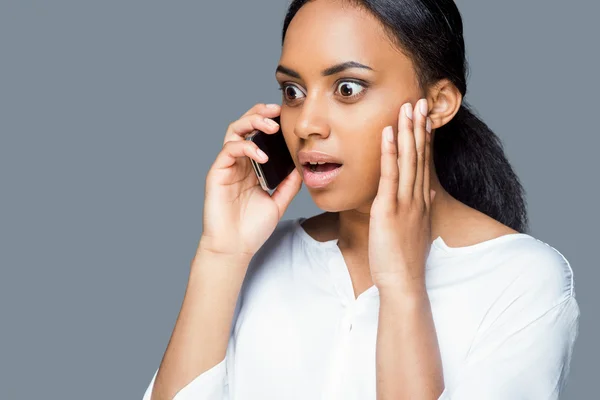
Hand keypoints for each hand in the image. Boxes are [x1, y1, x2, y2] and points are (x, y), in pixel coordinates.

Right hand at [197, 103, 302, 260]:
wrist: (235, 248)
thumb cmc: (252, 228)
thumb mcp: (278, 202)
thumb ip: (289, 184)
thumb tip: (303, 166)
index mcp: (251, 167)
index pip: (258, 135)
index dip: (269, 121)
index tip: (285, 115)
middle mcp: (238, 163)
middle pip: (244, 126)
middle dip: (259, 113)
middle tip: (276, 110)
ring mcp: (226, 167)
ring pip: (233, 132)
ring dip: (251, 123)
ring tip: (270, 126)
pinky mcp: (217, 173)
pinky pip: (229, 150)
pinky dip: (246, 147)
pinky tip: (261, 155)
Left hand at [368, 98, 436, 291]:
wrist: (403, 281)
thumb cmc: (405, 259)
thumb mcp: (417, 229)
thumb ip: (422, 208)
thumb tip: (428, 192)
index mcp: (422, 201)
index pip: (424, 163)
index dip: (425, 139)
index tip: (425, 118)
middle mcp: (417, 197)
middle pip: (419, 155)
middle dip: (419, 127)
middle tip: (419, 101)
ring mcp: (405, 202)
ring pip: (408, 160)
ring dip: (408, 131)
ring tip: (407, 107)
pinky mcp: (389, 208)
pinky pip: (390, 175)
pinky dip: (389, 152)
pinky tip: (387, 133)